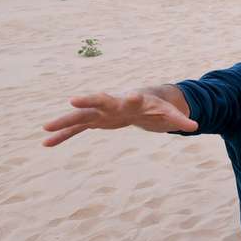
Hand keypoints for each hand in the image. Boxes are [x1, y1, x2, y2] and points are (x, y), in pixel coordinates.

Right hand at [42, 91, 196, 146]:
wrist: (140, 101)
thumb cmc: (156, 107)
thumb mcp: (168, 114)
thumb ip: (179, 119)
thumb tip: (195, 125)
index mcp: (132, 100)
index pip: (129, 98)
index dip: (127, 98)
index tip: (127, 96)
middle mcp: (113, 103)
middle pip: (99, 101)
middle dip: (88, 101)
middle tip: (74, 100)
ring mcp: (100, 112)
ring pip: (80, 116)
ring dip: (64, 122)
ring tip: (44, 128)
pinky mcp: (93, 121)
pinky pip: (76, 129)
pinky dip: (63, 135)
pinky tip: (46, 143)